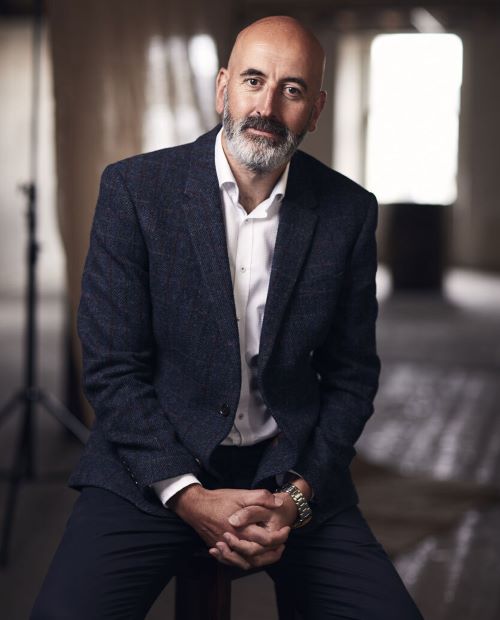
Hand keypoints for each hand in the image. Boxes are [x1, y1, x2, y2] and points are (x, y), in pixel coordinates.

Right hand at [169, 484, 285, 553]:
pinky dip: (244, 562)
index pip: (266, 540)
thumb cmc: (219, 500)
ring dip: (261, 560)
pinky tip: (251, 557)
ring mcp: (225, 548)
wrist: (195, 506)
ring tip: (272, 553)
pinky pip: (233, 562)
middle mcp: (234, 542)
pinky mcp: (218, 549)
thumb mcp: (241, 494)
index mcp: (242, 529)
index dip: (280, 536)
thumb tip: (278, 503)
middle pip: (258, 556)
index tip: (286, 530)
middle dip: (273, 552)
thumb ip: (261, 497)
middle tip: (283, 544)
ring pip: (245, 563)